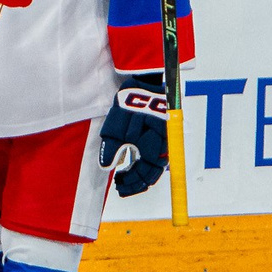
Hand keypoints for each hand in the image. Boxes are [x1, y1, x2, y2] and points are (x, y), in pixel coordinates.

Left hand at [98, 73, 169, 196]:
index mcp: (152, 150)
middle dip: (136, 182)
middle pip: (151, 174)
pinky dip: (145, 162)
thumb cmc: (130, 106)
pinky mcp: (163, 133)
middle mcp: (162, 149)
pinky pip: (156, 155)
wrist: (145, 83)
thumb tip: (107, 167)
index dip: (131, 184)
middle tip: (121, 186)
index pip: (144, 176)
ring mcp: (164, 141)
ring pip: (155, 166)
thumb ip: (110, 150)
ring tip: (125, 176)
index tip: (119, 187)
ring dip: (140, 173)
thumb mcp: (114, 128)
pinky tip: (134, 162)